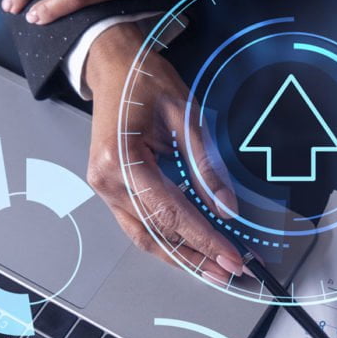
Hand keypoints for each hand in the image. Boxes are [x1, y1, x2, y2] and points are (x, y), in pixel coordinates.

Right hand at [83, 21, 244, 284]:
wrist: (113, 65)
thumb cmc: (146, 81)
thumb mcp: (186, 115)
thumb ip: (206, 165)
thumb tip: (227, 207)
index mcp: (120, 160)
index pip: (170, 213)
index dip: (204, 239)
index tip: (233, 257)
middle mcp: (105, 180)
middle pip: (155, 234)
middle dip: (196, 257)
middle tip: (231, 272)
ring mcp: (103, 187)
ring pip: (144, 236)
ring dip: (181, 256)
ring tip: (216, 269)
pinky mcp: (110, 188)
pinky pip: (139, 224)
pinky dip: (167, 240)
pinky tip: (193, 250)